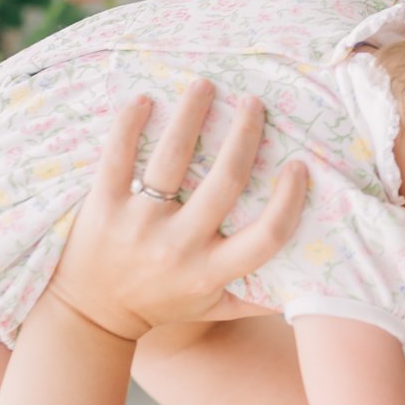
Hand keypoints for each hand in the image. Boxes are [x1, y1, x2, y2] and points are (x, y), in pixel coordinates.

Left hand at [48, 83, 306, 340]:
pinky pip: (117, 157)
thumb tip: (314, 283)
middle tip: (254, 103)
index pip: (267, 236)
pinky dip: (131, 125)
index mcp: (211, 271)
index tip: (298, 166)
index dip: (289, 200)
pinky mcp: (102, 207)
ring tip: (205, 85)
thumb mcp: (212, 308)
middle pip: (225, 182)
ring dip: (192, 115)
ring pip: (172, 158)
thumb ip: (258, 298)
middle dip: (245, 136)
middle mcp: (179, 247)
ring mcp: (139, 224)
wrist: (89, 318)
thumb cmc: (161, 305)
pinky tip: (146, 99)